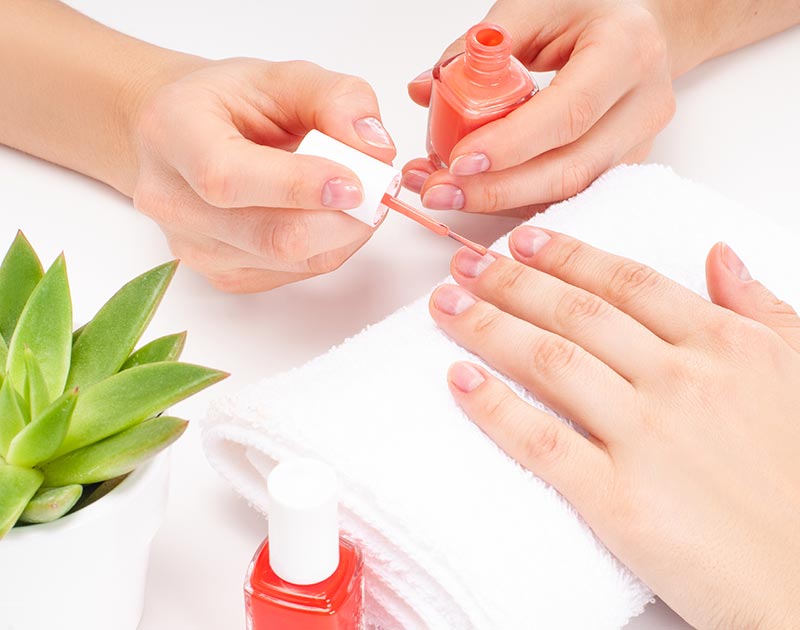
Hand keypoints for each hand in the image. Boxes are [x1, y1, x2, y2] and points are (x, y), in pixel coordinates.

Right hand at [132, 58, 395, 291]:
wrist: (181, 138)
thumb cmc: (227, 104)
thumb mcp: (281, 76)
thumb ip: (337, 98)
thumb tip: (377, 148)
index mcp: (174, 132)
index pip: (229, 178)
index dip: (299, 186)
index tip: (356, 182)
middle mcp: (172, 200)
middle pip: (272, 236)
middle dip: (343, 217)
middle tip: (377, 188)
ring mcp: (195, 248)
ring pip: (293, 260)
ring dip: (343, 232)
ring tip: (354, 194)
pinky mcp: (223, 275)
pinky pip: (295, 273)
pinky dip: (328, 246)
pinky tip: (327, 215)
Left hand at [403, 0, 675, 213]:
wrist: (642, 30)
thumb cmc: (590, 11)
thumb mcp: (534, 6)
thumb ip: (477, 48)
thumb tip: (422, 91)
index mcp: (626, 51)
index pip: (568, 113)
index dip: (511, 145)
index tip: (459, 160)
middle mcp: (641, 106)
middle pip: (568, 169)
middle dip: (495, 190)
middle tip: (438, 191)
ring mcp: (636, 145)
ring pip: (565, 193)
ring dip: (497, 202)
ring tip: (443, 193)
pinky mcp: (619, 169)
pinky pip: (564, 196)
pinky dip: (514, 201)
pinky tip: (475, 194)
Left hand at [429, 227, 799, 627]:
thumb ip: (760, 308)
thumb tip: (719, 254)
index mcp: (723, 347)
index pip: (626, 283)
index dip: (566, 256)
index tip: (522, 240)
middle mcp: (680, 381)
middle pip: (575, 314)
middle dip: (509, 281)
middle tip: (463, 263)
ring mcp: (646, 438)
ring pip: (550, 362)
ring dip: (487, 326)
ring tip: (445, 305)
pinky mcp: (618, 499)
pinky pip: (541, 441)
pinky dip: (493, 407)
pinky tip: (459, 381)